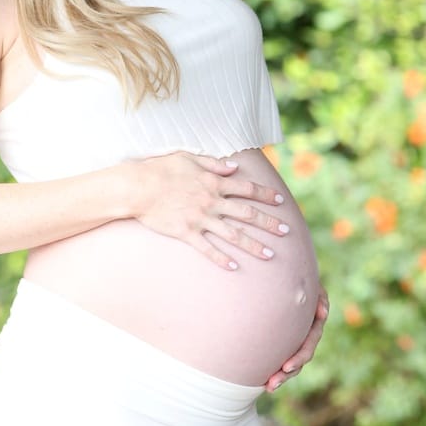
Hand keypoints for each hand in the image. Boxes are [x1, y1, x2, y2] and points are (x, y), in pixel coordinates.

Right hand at [133, 151, 289, 270]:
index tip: (280, 201)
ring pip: (233, 234)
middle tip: (286, 231)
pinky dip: (221, 258)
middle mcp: (212, 201)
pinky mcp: (186, 232)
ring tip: (270, 255)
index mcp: (214, 182)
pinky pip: (208, 248)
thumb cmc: (161, 169)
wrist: (139, 187)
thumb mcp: (188, 158)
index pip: (246, 189)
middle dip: (268, 223)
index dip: (265, 195)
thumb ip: (213, 163)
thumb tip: (233, 167)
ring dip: (253, 245)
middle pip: (246, 214)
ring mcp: (200, 218)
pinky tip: (234, 267)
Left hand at [265, 285, 329, 392]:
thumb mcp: (310, 284)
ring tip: (269, 387)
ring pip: (290, 363)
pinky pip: (278, 357)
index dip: (298, 357)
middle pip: (299, 359)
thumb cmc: (296, 276)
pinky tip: (262, 380)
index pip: (308, 344)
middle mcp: (305, 334)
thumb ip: (318, 296)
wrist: (281, 273)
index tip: (286, 367)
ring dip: (280, 377)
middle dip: (287, 373)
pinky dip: (272, 368)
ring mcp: (294, 339)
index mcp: (312, 323)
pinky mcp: (281, 340)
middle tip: (272, 384)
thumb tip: (322, 312)